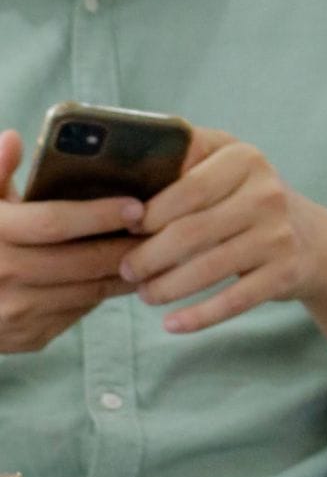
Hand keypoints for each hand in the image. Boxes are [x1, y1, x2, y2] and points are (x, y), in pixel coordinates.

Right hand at [0, 127, 140, 351]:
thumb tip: (15, 139)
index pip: (53, 223)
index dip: (98, 215)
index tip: (136, 207)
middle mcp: (4, 275)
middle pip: (81, 263)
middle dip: (125, 248)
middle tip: (160, 232)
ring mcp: (17, 312)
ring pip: (86, 292)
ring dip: (122, 275)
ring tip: (152, 254)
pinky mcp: (29, 337)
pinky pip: (78, 313)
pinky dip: (100, 295)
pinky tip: (120, 278)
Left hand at [119, 125, 326, 333]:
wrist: (316, 241)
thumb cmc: (250, 201)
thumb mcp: (227, 165)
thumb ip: (185, 155)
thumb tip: (121, 168)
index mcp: (246, 159)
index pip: (188, 188)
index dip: (151, 212)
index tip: (127, 228)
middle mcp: (267, 194)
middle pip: (193, 230)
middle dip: (151, 255)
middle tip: (127, 269)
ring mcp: (280, 236)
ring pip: (210, 268)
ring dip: (168, 287)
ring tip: (146, 294)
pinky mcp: (286, 273)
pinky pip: (235, 300)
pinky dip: (200, 317)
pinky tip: (172, 325)